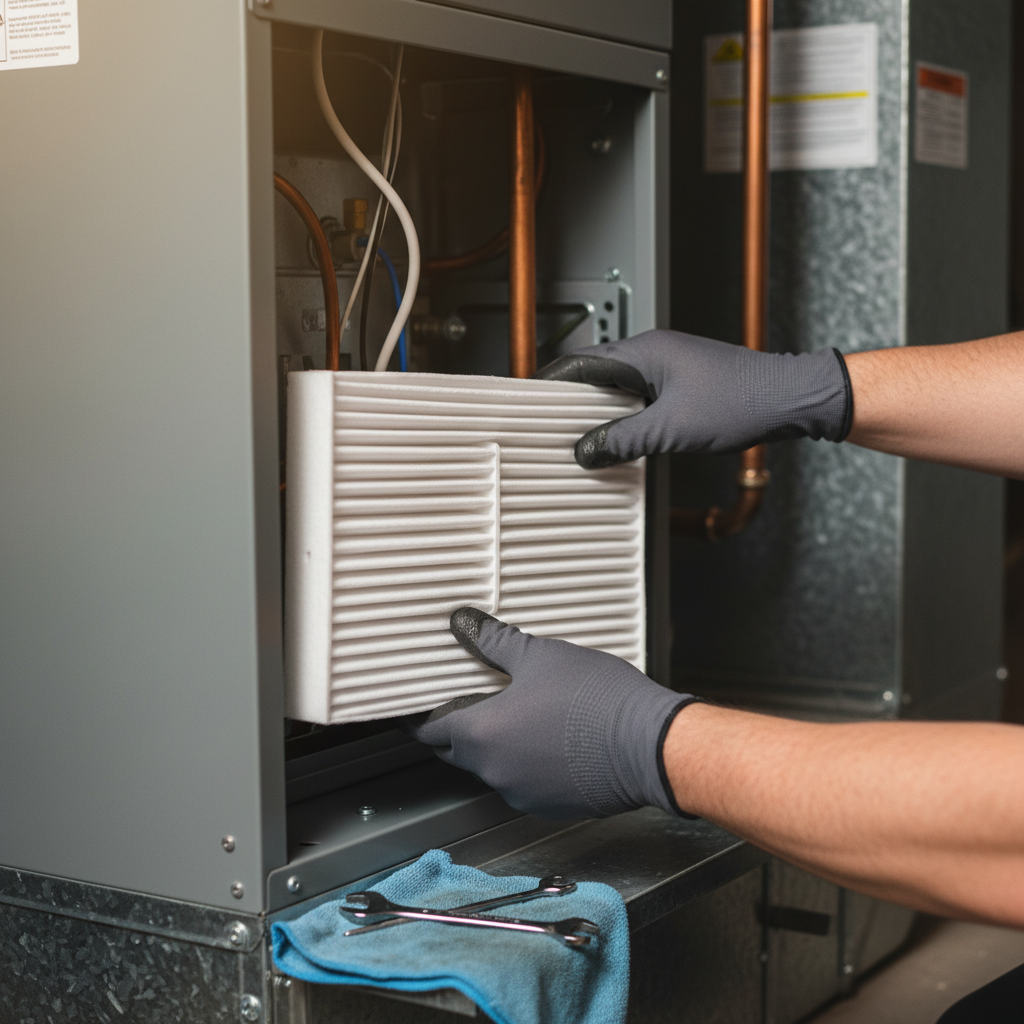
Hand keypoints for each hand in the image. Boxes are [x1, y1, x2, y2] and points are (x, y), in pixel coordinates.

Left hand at [405, 608, 697, 819]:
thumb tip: (465, 623)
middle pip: (459, 751)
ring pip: (494, 767)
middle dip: (459, 729)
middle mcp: (495, 771)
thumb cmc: (597, 701)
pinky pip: (525, 782)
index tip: (415, 712)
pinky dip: (528, 763)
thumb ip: (494, 641)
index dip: (421, 718)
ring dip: (499, 745)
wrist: (648, 745)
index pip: (430, 730)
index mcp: (482, 734)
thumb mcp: (540, 656)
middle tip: (472, 702)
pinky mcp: (552, 805)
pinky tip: (551, 738)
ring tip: (524, 714)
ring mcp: (523, 793)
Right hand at [534, 329, 851, 467]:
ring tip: (589, 439)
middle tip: (557, 429)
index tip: (534, 403)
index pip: (581, 362)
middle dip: (574, 403)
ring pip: (619, 388)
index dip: (553, 384)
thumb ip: (623, 440)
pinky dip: (627, 416)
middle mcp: (654, 352)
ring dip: (603, 412)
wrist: (790, 399)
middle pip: (596, 374)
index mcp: (644, 351)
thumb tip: (589, 450)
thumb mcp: (670, 430)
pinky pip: (641, 397)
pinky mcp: (683, 382)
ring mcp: (669, 366)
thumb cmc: (742, 401)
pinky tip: (627, 439)